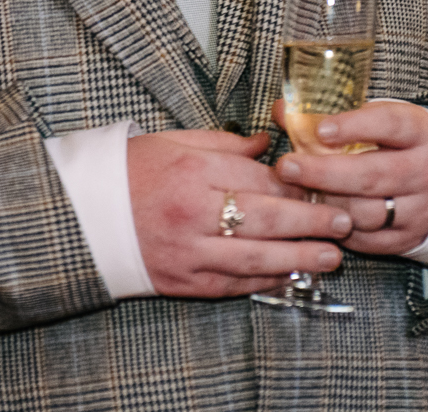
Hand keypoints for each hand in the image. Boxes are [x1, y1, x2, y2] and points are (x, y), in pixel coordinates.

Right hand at [127, 128, 353, 297]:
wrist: (83, 216)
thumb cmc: (130, 173)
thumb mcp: (172, 142)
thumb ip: (223, 143)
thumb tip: (267, 144)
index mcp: (191, 171)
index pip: (256, 178)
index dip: (293, 184)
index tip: (320, 186)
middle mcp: (193, 213)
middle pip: (266, 218)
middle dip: (311, 222)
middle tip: (344, 221)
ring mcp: (189, 251)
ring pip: (257, 257)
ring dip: (300, 258)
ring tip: (332, 256)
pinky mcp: (184, 281)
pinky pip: (235, 283)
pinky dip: (267, 280)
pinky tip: (291, 276)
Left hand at [274, 101, 427, 255]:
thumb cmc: (396, 144)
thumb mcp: (376, 119)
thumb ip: (331, 116)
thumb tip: (282, 111)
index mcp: (418, 132)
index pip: (389, 125)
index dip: (354, 127)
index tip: (321, 130)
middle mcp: (425, 170)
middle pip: (371, 175)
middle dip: (323, 172)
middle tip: (287, 167)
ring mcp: (420, 207)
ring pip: (367, 212)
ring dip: (326, 204)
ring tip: (295, 195)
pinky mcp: (408, 237)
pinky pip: (368, 239)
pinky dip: (338, 230)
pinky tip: (317, 217)